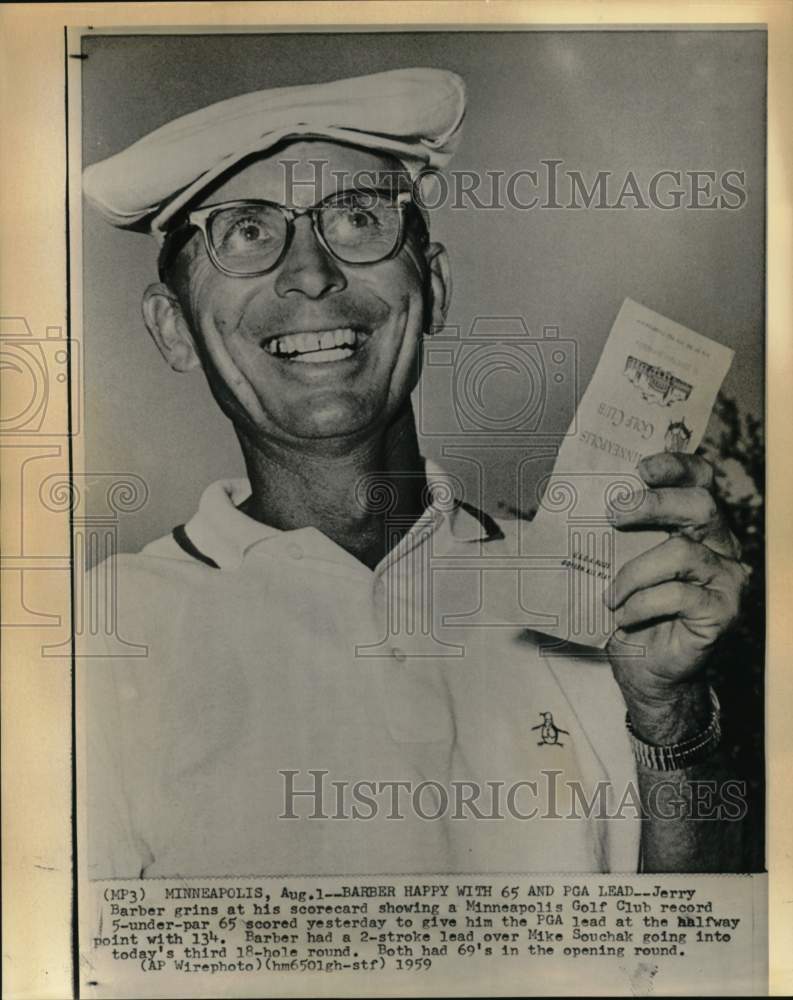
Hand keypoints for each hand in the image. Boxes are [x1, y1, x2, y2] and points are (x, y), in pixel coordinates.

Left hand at [604, 452, 748, 735]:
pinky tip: (623, 617)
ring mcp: (726, 578)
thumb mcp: (615, 565)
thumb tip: (570, 500)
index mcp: (696, 525)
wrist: (646, 670)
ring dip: (635, 572)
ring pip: (683, 552)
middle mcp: (720, 545)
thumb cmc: (630, 612)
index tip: (641, 468)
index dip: (676, 465)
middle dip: (655, 503)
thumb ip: (613, 532)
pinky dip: (642, 604)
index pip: (699, 480)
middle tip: (615, 512)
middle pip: (700, 505)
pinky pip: (678, 595)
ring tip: (610, 595)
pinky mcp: (723, 610)